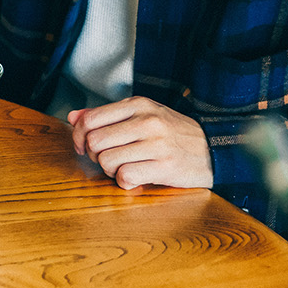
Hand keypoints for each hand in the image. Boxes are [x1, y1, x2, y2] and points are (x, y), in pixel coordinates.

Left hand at [68, 97, 213, 189]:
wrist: (215, 150)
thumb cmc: (172, 133)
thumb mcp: (142, 115)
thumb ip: (106, 115)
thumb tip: (72, 116)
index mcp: (138, 105)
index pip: (90, 119)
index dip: (78, 136)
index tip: (84, 146)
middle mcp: (147, 121)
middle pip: (95, 142)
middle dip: (94, 155)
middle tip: (107, 159)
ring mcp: (157, 144)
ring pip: (107, 161)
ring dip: (109, 170)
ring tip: (124, 168)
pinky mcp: (165, 167)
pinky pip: (125, 177)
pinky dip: (124, 182)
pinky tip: (135, 178)